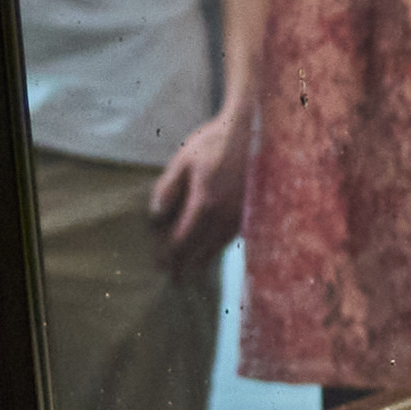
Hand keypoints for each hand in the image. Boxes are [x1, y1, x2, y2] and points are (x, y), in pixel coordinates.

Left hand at [149, 101, 257, 257]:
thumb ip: (168, 187)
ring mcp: (242, 214)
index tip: (160, 267)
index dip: (170, 256)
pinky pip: (234, 236)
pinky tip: (215, 248)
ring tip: (194, 269)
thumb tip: (156, 215)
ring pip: (220, 246)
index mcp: (205, 203)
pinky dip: (221, 246)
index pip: (183, 240)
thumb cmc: (216, 141)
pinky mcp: (253, 210)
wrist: (255, 130)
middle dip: (187, 265)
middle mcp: (225, 215)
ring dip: (205, 259)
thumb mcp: (184, 159)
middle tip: (175, 279)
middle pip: (203, 249)